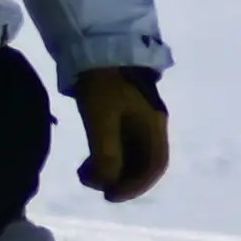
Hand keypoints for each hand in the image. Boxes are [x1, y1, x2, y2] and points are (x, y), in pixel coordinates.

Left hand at [75, 71, 172, 202]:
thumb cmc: (103, 83)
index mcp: (154, 125)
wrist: (98, 45)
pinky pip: (122, 144)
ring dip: (112, 169)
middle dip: (121, 179)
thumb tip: (108, 182)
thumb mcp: (101, 119)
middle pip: (144, 163)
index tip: (109, 196)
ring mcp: (139, 118)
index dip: (135, 187)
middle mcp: (152, 124)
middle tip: (94, 184)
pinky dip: (107, 157)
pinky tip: (88, 158)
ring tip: (85, 172)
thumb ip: (107, 154)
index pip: (155, 166)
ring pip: (132, 155)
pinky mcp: (125, 112)